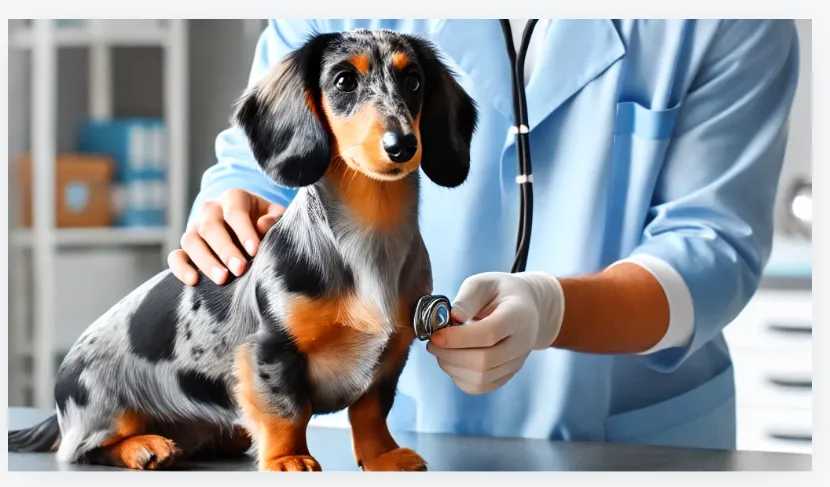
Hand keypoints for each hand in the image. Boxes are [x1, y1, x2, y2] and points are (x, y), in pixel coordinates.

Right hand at [168, 189, 285, 284]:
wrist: (247, 226)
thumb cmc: (264, 220)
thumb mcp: (274, 214)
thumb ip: (274, 218)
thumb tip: (263, 226)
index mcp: (233, 198)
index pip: (235, 212)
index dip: (244, 231)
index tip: (255, 250)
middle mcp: (209, 210)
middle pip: (211, 227)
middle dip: (226, 250)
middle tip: (240, 269)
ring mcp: (194, 228)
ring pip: (191, 241)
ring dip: (205, 261)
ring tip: (222, 279)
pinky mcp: (186, 247)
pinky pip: (175, 256)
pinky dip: (180, 268)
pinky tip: (193, 281)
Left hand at [426, 272, 564, 394]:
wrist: (526, 308)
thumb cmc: (499, 292)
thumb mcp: (484, 283)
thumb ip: (467, 299)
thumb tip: (451, 318)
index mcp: (518, 315)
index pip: (490, 333)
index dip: (459, 338)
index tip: (436, 335)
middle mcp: (522, 343)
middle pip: (484, 361)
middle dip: (450, 355)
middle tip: (432, 343)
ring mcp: (516, 362)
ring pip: (481, 378)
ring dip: (452, 367)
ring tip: (440, 350)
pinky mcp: (507, 375)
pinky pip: (481, 386)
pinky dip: (460, 377)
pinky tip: (452, 361)